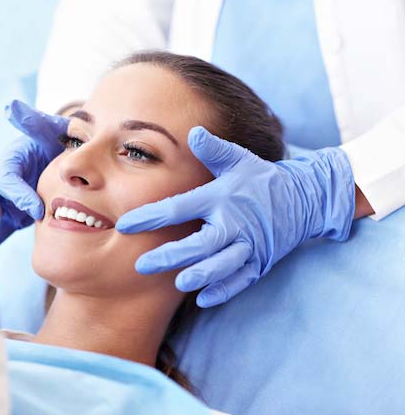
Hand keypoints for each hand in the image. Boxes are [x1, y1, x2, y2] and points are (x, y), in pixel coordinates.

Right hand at [0, 101, 68, 243]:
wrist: (59, 158)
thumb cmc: (52, 142)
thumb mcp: (46, 131)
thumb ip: (34, 122)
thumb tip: (14, 108)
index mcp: (9, 164)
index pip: (9, 180)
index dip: (20, 194)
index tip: (36, 208)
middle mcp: (2, 183)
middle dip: (1, 221)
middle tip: (11, 240)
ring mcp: (5, 202)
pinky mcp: (10, 217)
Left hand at [116, 126, 354, 307]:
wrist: (305, 198)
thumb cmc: (261, 178)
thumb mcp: (239, 160)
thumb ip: (214, 150)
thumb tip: (193, 132)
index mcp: (221, 197)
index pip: (180, 207)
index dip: (152, 216)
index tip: (125, 225)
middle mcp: (235, 222)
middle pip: (201, 242)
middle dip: (171, 255)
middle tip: (142, 265)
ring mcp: (250, 245)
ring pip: (223, 264)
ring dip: (202, 274)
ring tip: (178, 283)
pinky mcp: (260, 262)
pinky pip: (242, 279)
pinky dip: (225, 289)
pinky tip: (204, 299)